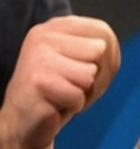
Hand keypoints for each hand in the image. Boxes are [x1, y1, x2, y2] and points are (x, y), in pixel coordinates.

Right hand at [0, 18, 119, 148]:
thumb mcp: (83, 62)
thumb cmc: (60, 92)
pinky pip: (78, 95)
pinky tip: (55, 104)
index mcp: (56, 26)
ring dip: (83, 92)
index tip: (82, 72)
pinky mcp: (37, 80)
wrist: (25, 123)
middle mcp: (43, 35)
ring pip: (89, 73)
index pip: (103, 32)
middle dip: (96, 77)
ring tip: (62, 94)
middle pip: (100, 51)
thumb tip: (102, 48)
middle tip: (71, 86)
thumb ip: (101, 49)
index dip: (106, 60)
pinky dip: (73, 105)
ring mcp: (37, 56)